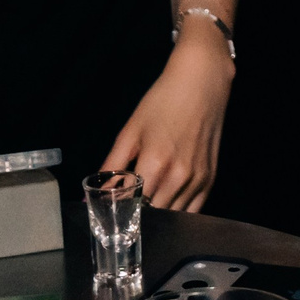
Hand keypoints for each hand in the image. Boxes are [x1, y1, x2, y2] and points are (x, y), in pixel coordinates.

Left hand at [103, 31, 232, 211]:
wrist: (201, 83)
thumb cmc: (162, 102)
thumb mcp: (130, 131)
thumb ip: (112, 166)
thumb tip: (89, 196)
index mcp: (154, 163)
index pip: (132, 205)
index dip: (119, 212)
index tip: (112, 212)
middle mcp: (178, 176)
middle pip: (152, 214)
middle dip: (137, 216)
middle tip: (126, 213)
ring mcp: (197, 179)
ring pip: (173, 216)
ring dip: (158, 216)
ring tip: (146, 208)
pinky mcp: (210, 179)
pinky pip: (193, 211)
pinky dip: (178, 214)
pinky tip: (166, 204)